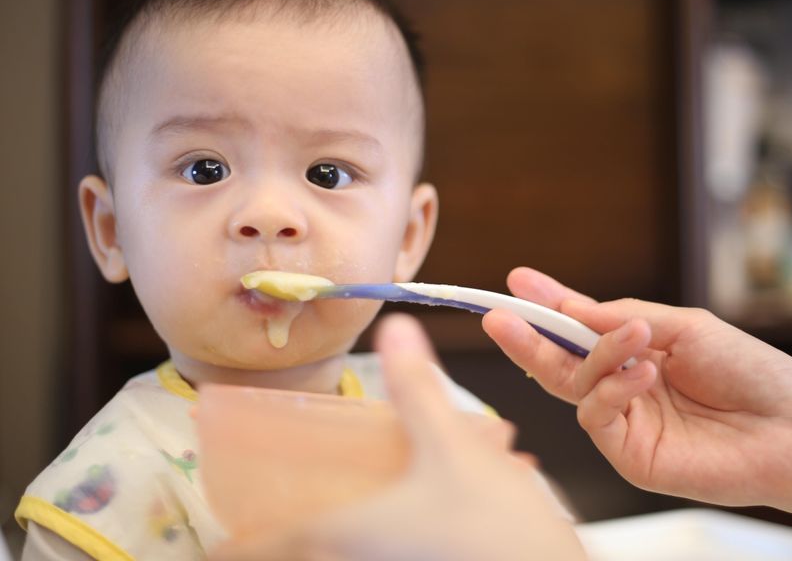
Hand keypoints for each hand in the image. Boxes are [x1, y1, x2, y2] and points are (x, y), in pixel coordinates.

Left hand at [210, 313, 585, 560]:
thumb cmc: (496, 528)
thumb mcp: (450, 445)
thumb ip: (417, 388)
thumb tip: (397, 332)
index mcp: (350, 532)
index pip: (269, 548)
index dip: (237, 546)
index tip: (216, 544)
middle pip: (302, 557)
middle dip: (286, 537)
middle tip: (277, 517)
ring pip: (347, 556)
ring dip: (336, 536)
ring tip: (346, 510)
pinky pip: (385, 556)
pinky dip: (382, 539)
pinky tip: (411, 516)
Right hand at [483, 267, 791, 526]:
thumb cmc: (750, 372)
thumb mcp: (684, 327)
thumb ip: (623, 318)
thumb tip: (573, 308)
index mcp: (636, 353)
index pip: (579, 330)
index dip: (548, 306)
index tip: (518, 283)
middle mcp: (622, 387)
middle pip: (559, 363)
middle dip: (527, 337)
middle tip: (498, 316)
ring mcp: (623, 422)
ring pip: (574, 386)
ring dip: (595, 356)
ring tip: (632, 338)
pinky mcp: (628, 454)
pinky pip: (595, 416)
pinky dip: (611, 389)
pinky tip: (643, 372)